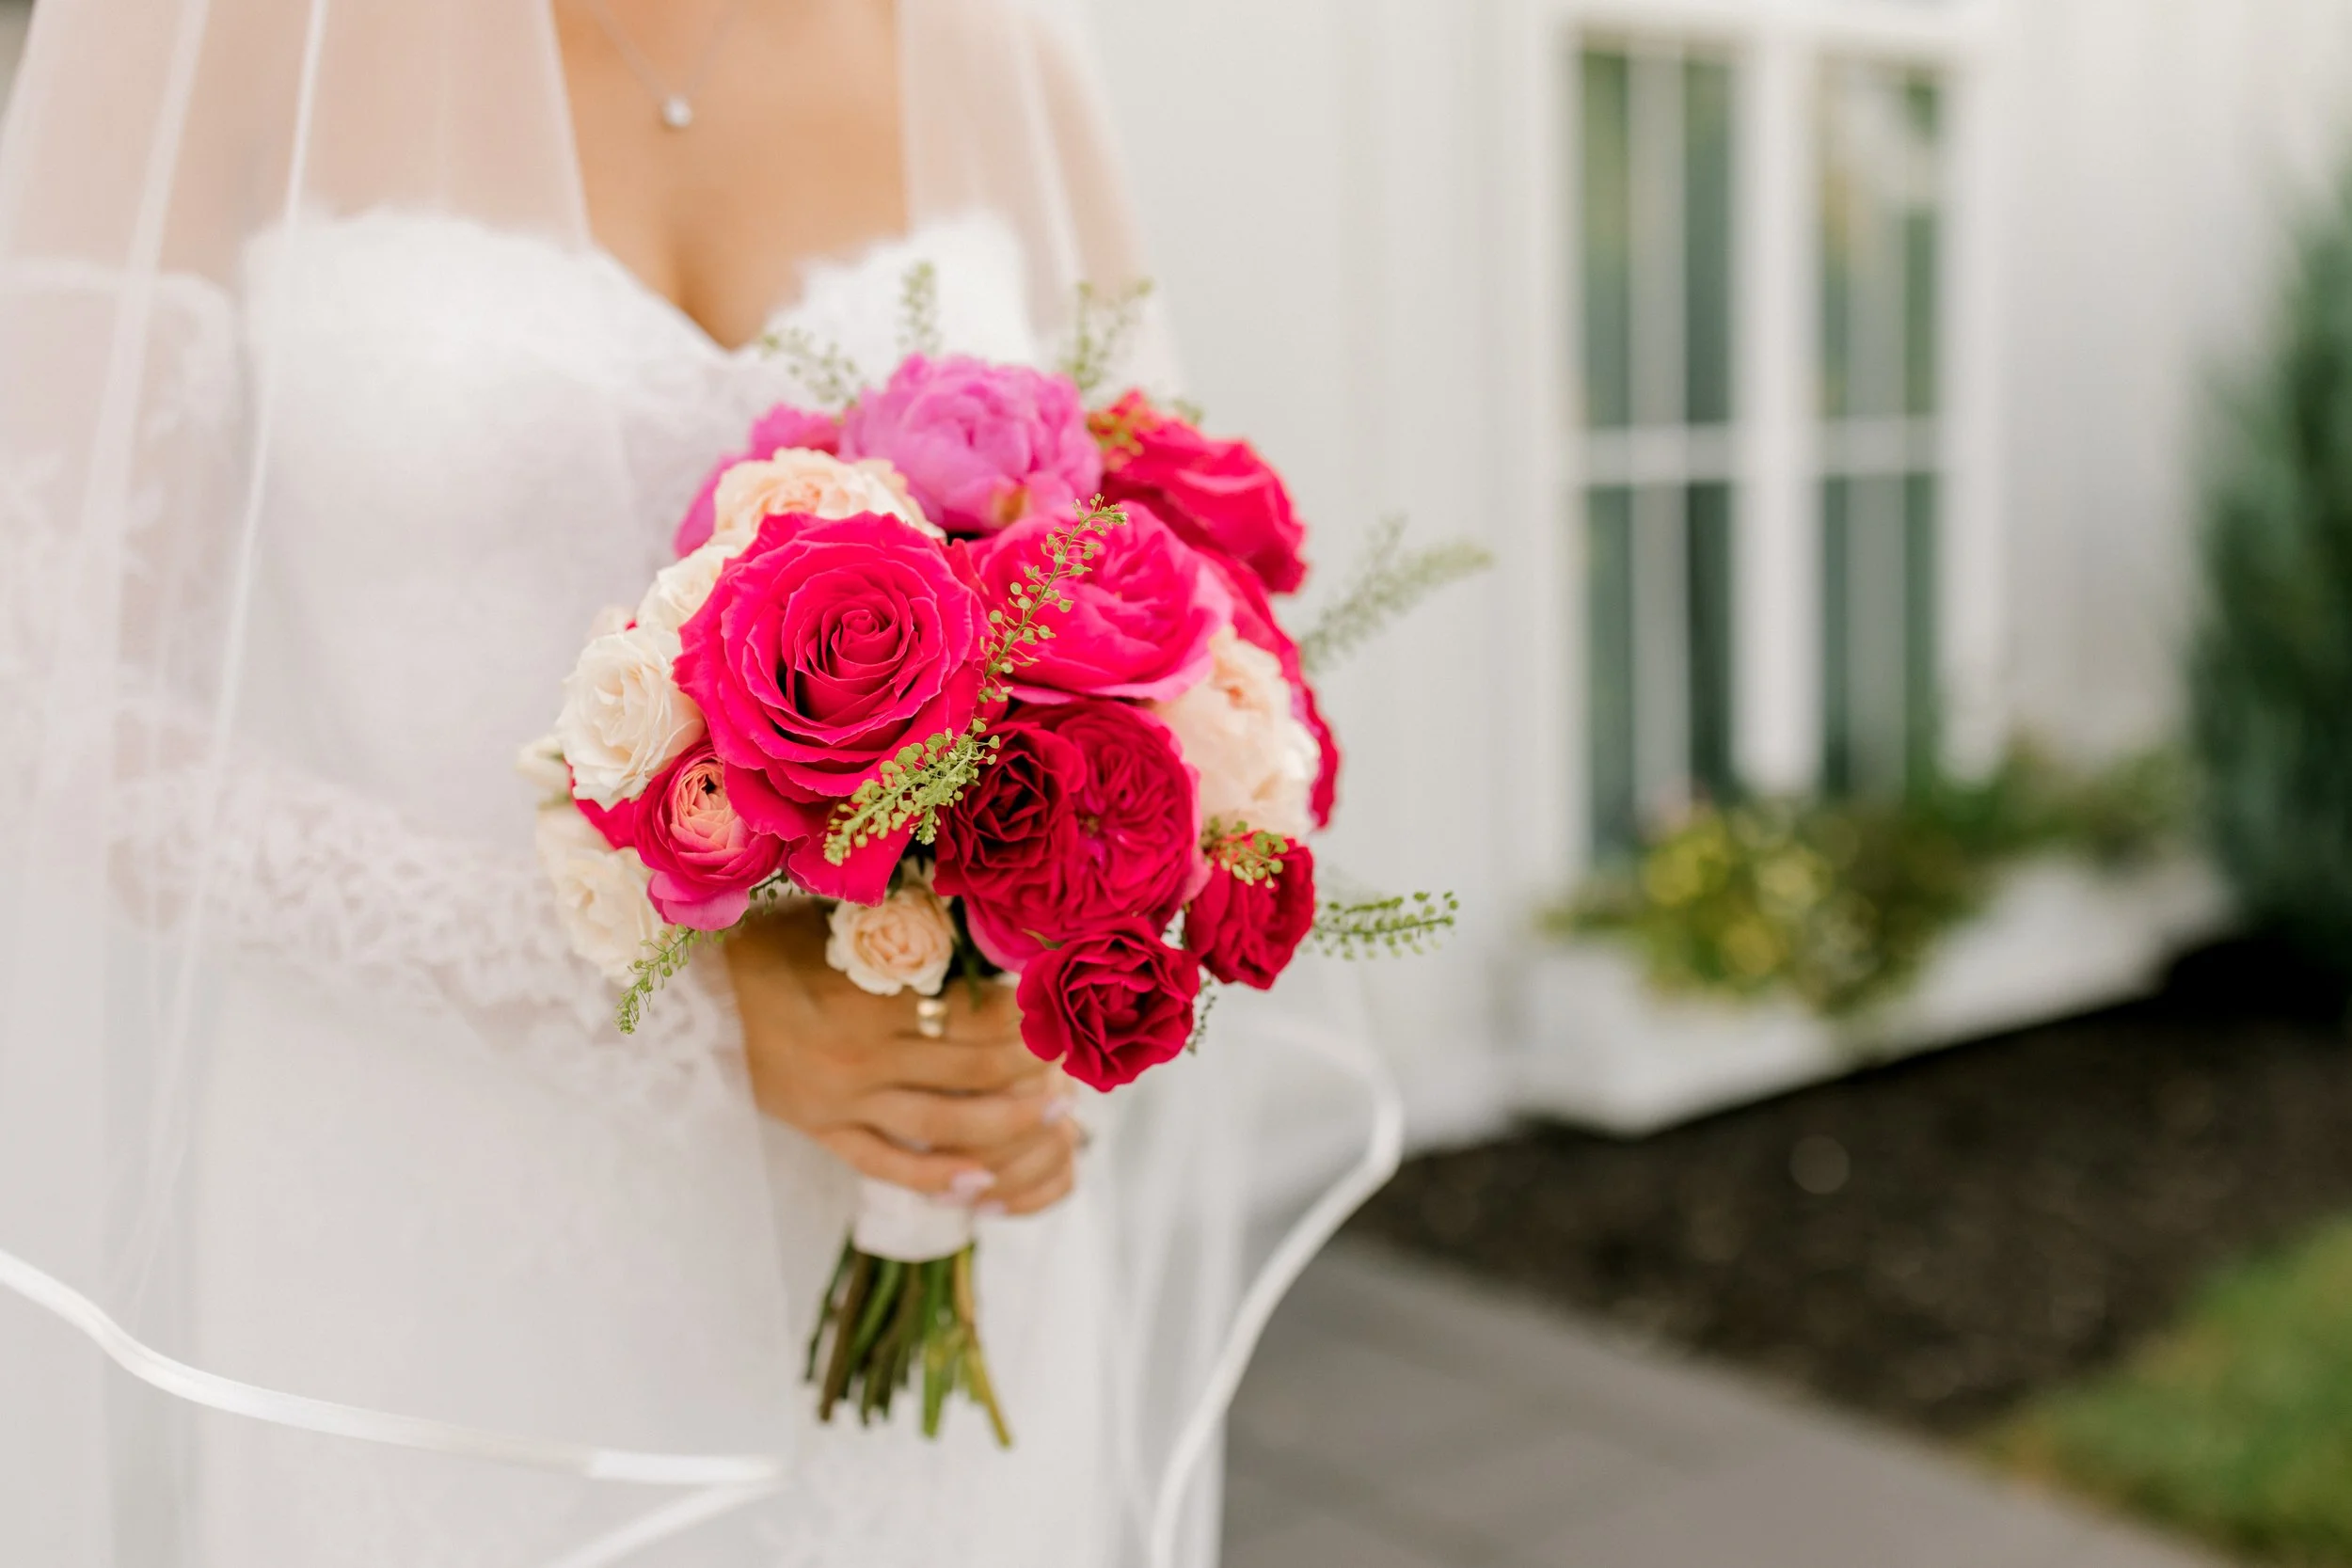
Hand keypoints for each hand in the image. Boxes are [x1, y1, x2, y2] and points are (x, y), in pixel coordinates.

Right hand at [725, 901, 1081, 1217]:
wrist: (685, 994)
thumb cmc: (765, 941)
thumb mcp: (833, 921)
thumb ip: (904, 927)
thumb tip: (981, 918)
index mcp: (869, 993)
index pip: (972, 1011)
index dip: (1023, 1013)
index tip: (1054, 1006)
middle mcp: (862, 1053)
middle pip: (972, 1068)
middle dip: (1029, 1067)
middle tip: (1069, 1062)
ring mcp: (842, 1100)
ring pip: (944, 1122)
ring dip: (1007, 1122)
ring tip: (1054, 1115)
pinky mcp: (821, 1131)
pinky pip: (888, 1164)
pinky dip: (938, 1178)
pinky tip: (980, 1183)